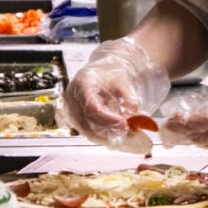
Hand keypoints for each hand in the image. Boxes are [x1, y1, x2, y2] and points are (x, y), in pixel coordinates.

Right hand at [56, 38, 170, 154]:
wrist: (101, 71)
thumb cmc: (112, 74)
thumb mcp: (124, 82)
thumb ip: (129, 99)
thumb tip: (137, 118)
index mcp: (82, 84)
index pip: (92, 108)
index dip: (108, 119)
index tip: (125, 124)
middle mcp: (71, 98)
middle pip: (88, 122)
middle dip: (110, 131)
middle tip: (131, 133)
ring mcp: (70, 110)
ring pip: (87, 131)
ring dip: (108, 137)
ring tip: (128, 135)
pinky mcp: (74, 119)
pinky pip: (87, 132)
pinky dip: (103, 136)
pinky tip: (118, 135)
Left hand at [161, 58, 207, 159]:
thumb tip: (192, 114)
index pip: (197, 123)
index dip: (181, 124)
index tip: (169, 120)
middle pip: (199, 138)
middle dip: (183, 132)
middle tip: (168, 127)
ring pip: (207, 145)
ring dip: (195, 138)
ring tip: (182, 130)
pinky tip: (205, 135)